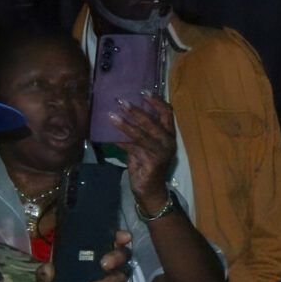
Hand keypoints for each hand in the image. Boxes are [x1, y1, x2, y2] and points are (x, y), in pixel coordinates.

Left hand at [39, 230, 131, 281]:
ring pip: (121, 277)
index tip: (121, 237)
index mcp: (91, 258)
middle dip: (116, 257)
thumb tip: (47, 268)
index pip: (109, 242)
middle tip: (103, 265)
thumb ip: (45, 277)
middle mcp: (105, 268)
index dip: (118, 237)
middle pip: (123, 255)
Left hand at [112, 95, 180, 214]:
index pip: (167, 113)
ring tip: (111, 116)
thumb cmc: (146, 165)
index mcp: (169, 135)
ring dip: (125, 124)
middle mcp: (168, 142)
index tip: (142, 91)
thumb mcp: (144, 145)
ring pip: (142, 134)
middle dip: (136, 110)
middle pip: (153, 121)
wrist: (151, 190)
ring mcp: (162, 152)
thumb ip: (139, 132)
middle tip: (120, 101)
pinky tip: (111, 137)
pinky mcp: (153, 162)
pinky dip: (122, 142)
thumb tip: (123, 113)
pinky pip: (134, 148)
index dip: (156, 101)